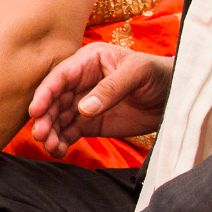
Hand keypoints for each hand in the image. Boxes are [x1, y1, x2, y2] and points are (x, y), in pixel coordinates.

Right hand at [29, 43, 173, 155]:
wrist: (175, 97)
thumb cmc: (158, 74)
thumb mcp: (137, 73)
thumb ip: (111, 89)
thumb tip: (84, 109)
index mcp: (88, 61)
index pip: (61, 76)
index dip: (46, 92)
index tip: (35, 110)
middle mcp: (81, 82)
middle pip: (55, 99)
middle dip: (45, 117)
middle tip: (40, 134)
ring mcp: (84, 103)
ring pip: (59, 118)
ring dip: (51, 132)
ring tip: (50, 147)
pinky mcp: (90, 123)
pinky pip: (69, 132)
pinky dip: (62, 141)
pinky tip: (59, 150)